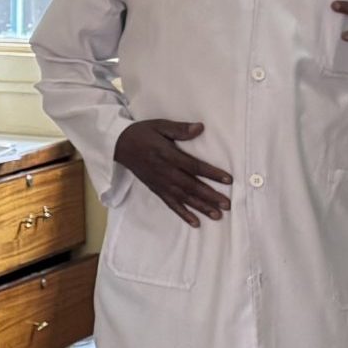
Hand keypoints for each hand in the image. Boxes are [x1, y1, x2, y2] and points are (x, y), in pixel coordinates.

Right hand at [114, 119, 230, 227]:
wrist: (118, 146)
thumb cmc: (142, 133)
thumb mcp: (159, 125)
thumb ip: (179, 129)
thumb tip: (200, 128)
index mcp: (167, 155)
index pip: (193, 166)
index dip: (211, 174)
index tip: (228, 180)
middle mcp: (165, 172)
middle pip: (191, 186)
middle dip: (210, 196)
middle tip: (227, 204)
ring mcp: (160, 183)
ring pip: (183, 198)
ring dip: (200, 207)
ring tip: (217, 215)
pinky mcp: (156, 189)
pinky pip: (170, 204)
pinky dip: (183, 214)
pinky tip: (195, 222)